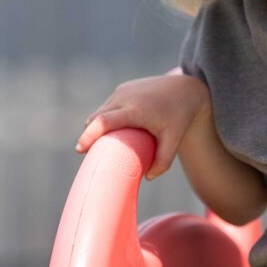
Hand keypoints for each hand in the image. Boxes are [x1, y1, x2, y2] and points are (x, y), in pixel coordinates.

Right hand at [74, 73, 211, 179]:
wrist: (186, 89)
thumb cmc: (179, 117)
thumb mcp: (174, 140)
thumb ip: (163, 161)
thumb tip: (147, 178)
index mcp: (135, 110)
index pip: (104, 120)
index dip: (89, 135)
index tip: (80, 149)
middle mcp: (125, 97)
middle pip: (96, 117)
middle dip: (89, 134)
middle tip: (88, 153)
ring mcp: (122, 90)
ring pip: (100, 111)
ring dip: (97, 126)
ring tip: (100, 144)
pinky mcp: (123, 88)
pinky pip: (107, 105)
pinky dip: (105, 117)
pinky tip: (110, 129)